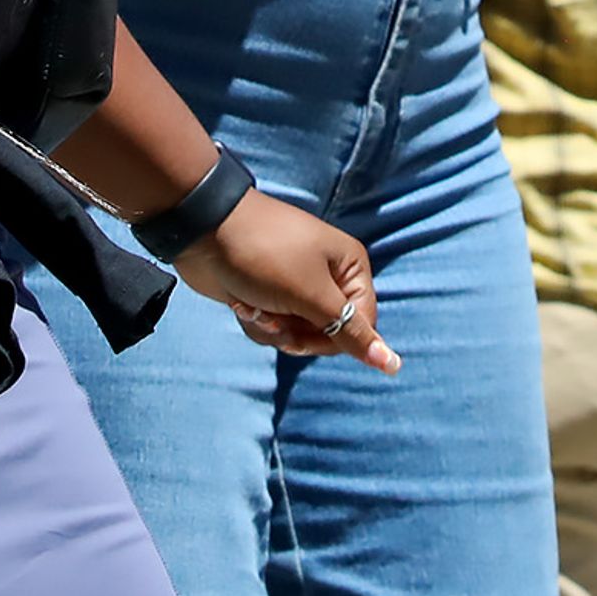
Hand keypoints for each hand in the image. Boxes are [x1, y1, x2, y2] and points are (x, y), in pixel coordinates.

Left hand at [181, 191, 397, 371]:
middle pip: (328, 335)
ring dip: (272, 328)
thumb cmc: (264, 254)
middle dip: (297, 333)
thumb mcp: (311, 295)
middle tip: (275, 317)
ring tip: (253, 304)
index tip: (307, 331)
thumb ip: (350, 332)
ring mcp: (295, 286)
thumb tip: (393, 365)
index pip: (362, 325)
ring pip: (296, 335)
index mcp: (349, 266)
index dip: (335, 338)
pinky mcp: (268, 294)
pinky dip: (256, 321)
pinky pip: (273, 327)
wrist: (202, 230)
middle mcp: (327, 276)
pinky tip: (240, 302)